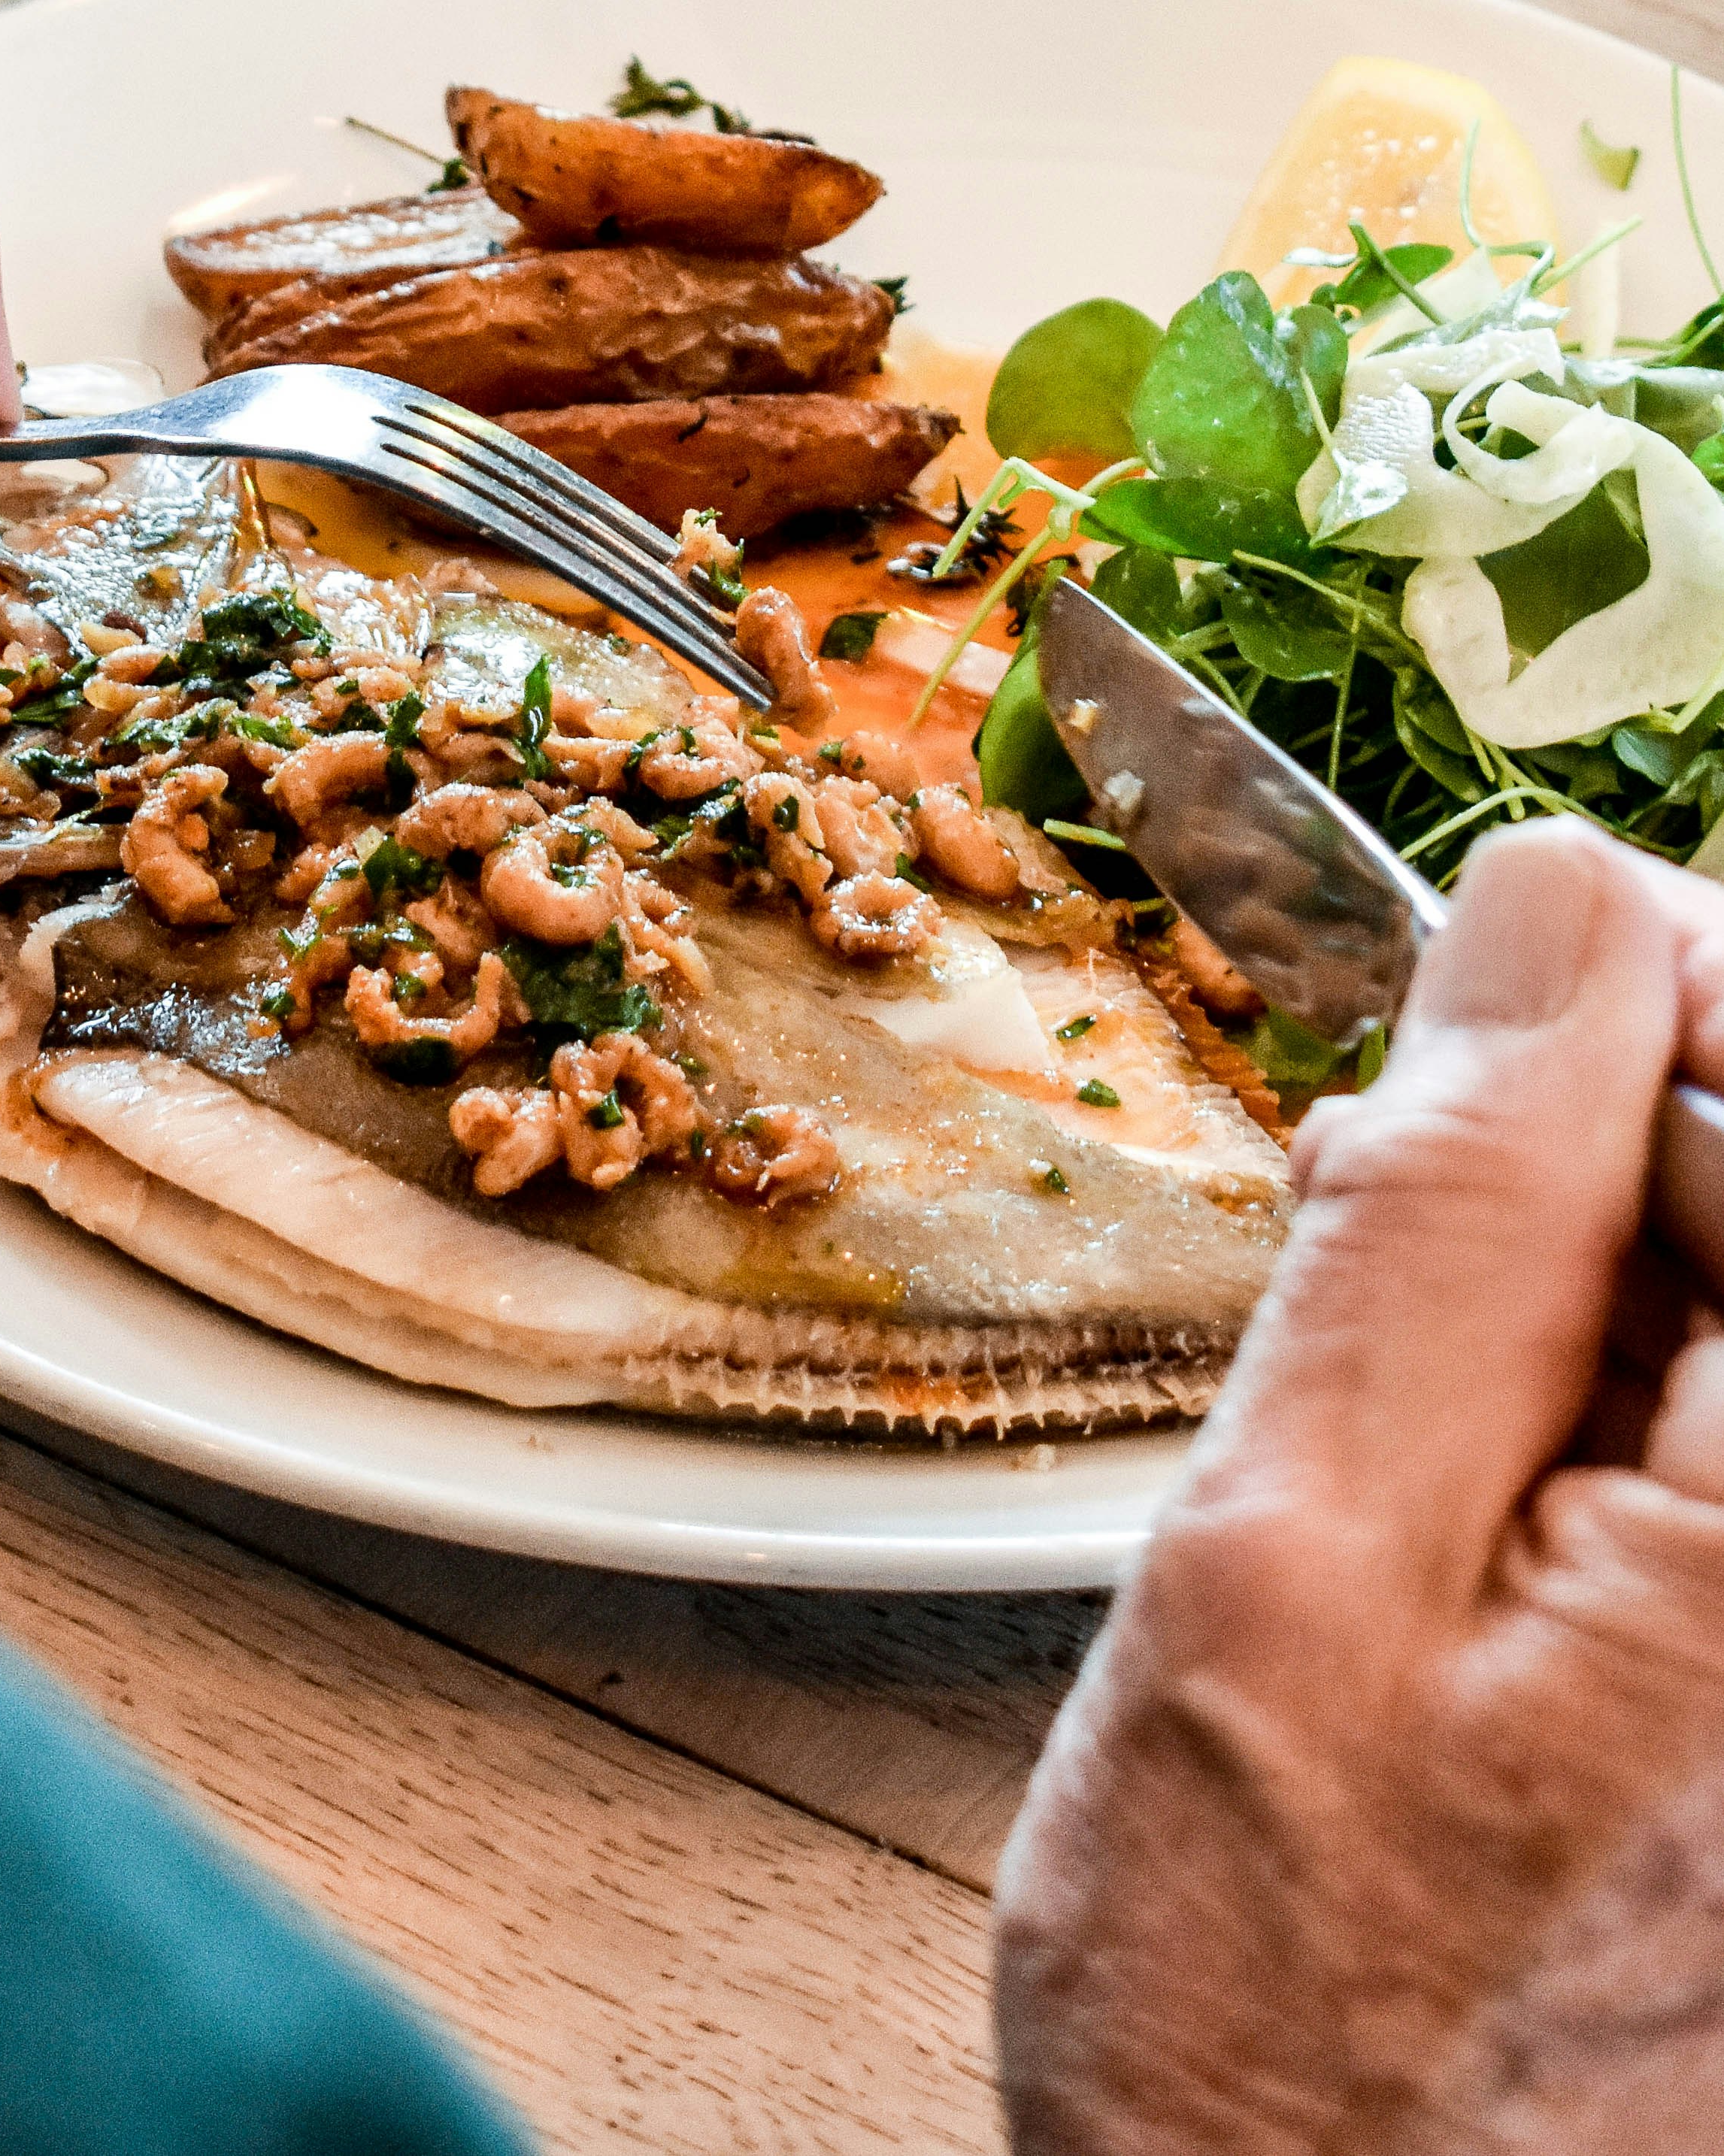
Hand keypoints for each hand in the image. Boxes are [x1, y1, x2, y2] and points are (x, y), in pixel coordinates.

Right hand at [997, 820, 1723, 2152]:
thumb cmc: (1294, 2049)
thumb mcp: (1298, 1571)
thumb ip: (1450, 1221)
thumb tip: (1553, 899)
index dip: (1647, 983)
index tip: (1473, 1019)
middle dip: (1599, 1144)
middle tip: (1384, 1244)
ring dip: (1592, 1284)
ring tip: (1418, 1423)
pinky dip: (1629, 1408)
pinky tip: (1503, 1500)